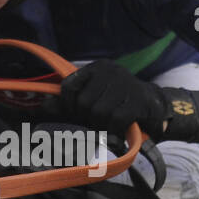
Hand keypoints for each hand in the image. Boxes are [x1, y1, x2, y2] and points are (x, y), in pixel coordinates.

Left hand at [53, 60, 168, 135]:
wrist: (154, 107)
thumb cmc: (117, 105)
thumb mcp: (92, 101)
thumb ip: (68, 104)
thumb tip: (44, 106)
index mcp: (97, 68)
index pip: (68, 87)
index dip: (69, 106)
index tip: (79, 114)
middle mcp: (110, 70)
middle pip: (83, 104)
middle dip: (89, 118)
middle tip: (101, 121)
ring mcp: (126, 83)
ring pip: (99, 113)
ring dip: (104, 126)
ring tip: (112, 123)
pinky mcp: (138, 99)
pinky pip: (115, 120)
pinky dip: (116, 130)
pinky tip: (122, 127)